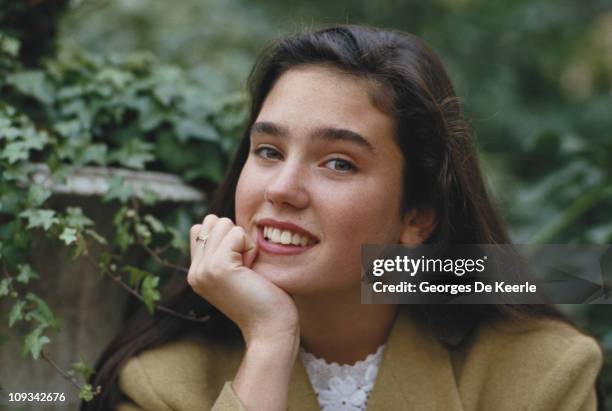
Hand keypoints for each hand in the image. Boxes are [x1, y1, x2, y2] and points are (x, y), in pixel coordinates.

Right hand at [188, 214, 298, 344]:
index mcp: (197, 273)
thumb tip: (221, 222)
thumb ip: (225, 250)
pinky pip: (236, 233)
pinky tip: (252, 272)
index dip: (227, 237)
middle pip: (212, 221)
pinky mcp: (217, 267)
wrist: (271, 329)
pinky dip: (250, 248)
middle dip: (236, 237)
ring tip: (249, 271)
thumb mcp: (238, 271)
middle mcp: (194, 271)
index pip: (201, 229)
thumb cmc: (266, 300)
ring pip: (223, 224)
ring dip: (244, 242)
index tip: (240, 265)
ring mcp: (203, 269)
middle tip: (246, 268)